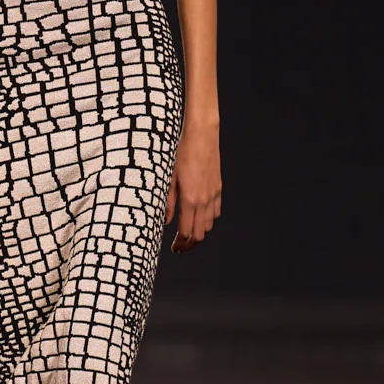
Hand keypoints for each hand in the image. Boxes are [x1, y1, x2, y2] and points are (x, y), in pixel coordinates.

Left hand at [166, 121, 220, 252]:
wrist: (202, 135)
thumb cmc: (182, 152)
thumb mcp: (168, 177)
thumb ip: (168, 202)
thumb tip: (165, 221)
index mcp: (190, 199)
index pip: (186, 232)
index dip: (180, 243)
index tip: (174, 247)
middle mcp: (204, 200)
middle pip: (199, 233)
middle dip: (189, 243)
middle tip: (179, 246)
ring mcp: (213, 194)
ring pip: (209, 225)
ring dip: (199, 231)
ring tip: (187, 231)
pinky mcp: (218, 188)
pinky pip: (216, 211)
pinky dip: (208, 219)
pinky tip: (199, 216)